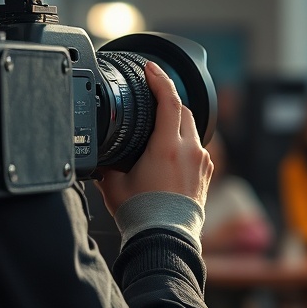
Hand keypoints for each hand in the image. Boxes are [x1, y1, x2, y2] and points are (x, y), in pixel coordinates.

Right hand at [96, 61, 213, 215]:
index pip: (168, 101)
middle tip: (151, 98)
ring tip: (158, 130)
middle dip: (167, 100)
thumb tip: (100, 154)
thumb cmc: (141, 214)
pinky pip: (197, 147)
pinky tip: (170, 153)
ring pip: (192, 128)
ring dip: (177, 123)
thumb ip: (109, 163)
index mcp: (166, 147)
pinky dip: (184, 143)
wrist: (166, 239)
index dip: (159, 79)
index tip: (150, 68)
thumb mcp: (114, 183)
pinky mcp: (206, 173)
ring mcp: (202, 161)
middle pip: (183, 110)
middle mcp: (189, 150)